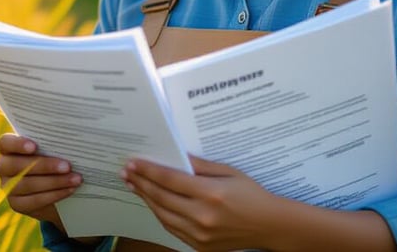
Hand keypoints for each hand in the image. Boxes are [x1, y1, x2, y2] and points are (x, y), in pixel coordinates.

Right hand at [0, 133, 81, 228]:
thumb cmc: (52, 158)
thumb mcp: (50, 149)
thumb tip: (70, 142)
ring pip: (27, 184)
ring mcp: (7, 187)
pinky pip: (33, 200)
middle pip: (17, 165)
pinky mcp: (16, 204)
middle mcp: (3, 167)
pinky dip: (54, 195)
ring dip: (54, 182)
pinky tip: (69, 190)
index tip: (34, 146)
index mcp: (7, 148)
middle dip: (44, 166)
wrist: (54, 186)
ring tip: (75, 179)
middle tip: (67, 166)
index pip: (5, 143)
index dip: (17, 144)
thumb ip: (52, 144)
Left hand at [120, 155, 279, 250]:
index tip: (133, 163)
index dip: (148, 170)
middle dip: (141, 183)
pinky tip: (153, 202)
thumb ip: (200, 165)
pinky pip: (172, 228)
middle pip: (161, 197)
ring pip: (162, 214)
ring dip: (146, 199)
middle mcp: (202, 215)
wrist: (270, 226)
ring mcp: (200, 234)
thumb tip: (176, 155)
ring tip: (134, 185)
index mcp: (210, 193)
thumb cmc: (252, 195)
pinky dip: (159, 214)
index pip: (170, 179)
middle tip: (126, 172)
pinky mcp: (200, 245)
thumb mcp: (229, 172)